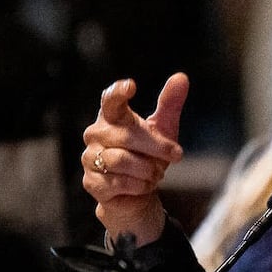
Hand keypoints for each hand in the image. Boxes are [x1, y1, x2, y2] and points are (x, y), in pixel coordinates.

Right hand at [81, 73, 188, 243]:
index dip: (118, 93)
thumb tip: (181, 77)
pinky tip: (144, 184)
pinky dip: (140, 185)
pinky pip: (120, 182)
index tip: (131, 86)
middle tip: (176, 155)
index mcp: (111, 116)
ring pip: (122, 160)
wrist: (137, 194)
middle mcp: (95, 133)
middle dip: (157, 147)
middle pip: (126, 135)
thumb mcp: (163, 129)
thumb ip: (169, 104)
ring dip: (148, 169)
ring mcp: (90, 158)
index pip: (110, 100)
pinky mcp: (92, 183)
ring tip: (155, 173)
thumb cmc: (148, 156)